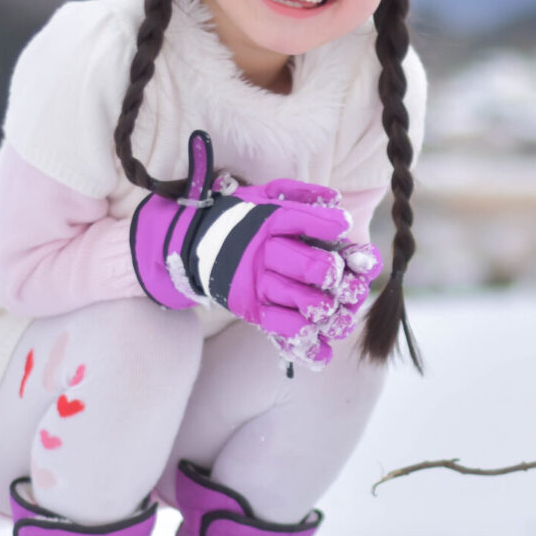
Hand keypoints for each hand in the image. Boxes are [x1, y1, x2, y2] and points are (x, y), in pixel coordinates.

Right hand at [130, 131, 381, 364]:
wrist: (192, 244)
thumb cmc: (239, 218)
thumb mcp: (263, 196)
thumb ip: (299, 194)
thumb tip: (336, 199)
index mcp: (268, 221)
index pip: (302, 220)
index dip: (328, 225)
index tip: (343, 227)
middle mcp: (262, 253)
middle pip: (309, 265)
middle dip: (332, 271)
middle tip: (339, 274)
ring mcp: (255, 283)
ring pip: (300, 299)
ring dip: (326, 307)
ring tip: (337, 308)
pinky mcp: (249, 308)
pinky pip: (281, 326)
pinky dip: (305, 337)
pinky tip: (322, 342)